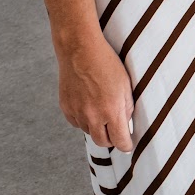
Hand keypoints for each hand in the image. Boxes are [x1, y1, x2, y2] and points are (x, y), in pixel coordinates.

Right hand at [57, 33, 134, 152]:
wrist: (80, 49)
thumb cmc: (106, 63)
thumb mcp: (125, 84)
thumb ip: (127, 107)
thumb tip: (126, 125)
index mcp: (111, 110)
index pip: (120, 141)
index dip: (126, 145)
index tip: (128, 144)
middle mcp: (93, 116)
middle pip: (102, 142)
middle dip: (111, 139)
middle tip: (115, 131)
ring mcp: (77, 113)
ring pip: (89, 131)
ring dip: (96, 127)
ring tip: (101, 108)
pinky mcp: (66, 108)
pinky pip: (76, 122)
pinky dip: (83, 119)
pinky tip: (88, 104)